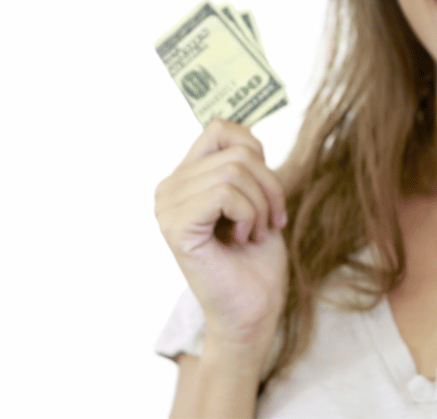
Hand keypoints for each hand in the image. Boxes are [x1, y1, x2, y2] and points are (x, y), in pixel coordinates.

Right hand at [155, 119, 288, 356]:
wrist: (253, 309)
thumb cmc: (257, 256)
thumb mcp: (256, 195)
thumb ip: (243, 161)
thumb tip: (245, 127)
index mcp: (185, 176)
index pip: (221, 127)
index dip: (256, 151)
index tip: (265, 190)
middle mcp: (168, 187)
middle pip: (237, 151)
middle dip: (270, 186)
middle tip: (268, 222)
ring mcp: (167, 207)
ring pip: (235, 170)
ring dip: (263, 204)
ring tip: (256, 232)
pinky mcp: (176, 226)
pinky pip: (227, 193)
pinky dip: (250, 215)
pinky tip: (242, 239)